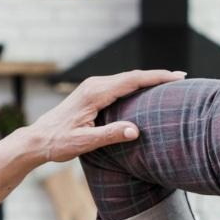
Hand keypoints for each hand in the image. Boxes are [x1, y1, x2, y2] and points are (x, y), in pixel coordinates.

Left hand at [19, 69, 185, 163]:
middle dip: (157, 76)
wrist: (37, 139)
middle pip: (132, 76)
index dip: (157, 78)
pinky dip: (136, 85)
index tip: (177, 77)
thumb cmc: (58, 143)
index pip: (132, 80)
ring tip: (169, 83)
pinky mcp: (91, 92)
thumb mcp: (84, 143)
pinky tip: (145, 91)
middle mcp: (94, 85)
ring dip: (147, 80)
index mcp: (95, 93)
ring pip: (126, 79)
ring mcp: (92, 87)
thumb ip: (110, 135)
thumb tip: (135, 131)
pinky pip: (119, 84)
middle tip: (182, 78)